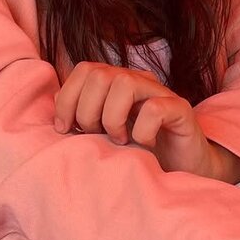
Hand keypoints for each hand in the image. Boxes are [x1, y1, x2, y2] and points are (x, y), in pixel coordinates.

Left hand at [54, 61, 232, 178]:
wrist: (183, 170)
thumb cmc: (138, 152)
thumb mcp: (102, 133)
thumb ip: (81, 115)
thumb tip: (56, 104)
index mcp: (115, 82)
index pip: (84, 69)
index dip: (67, 98)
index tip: (65, 128)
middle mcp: (136, 81)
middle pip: (99, 74)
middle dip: (87, 110)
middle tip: (95, 135)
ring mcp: (159, 93)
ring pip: (124, 83)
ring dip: (112, 117)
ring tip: (118, 140)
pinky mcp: (181, 110)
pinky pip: (155, 108)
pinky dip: (142, 130)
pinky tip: (142, 144)